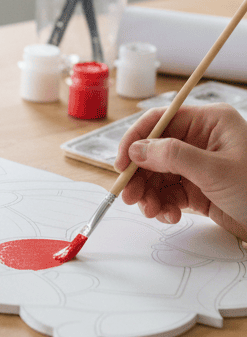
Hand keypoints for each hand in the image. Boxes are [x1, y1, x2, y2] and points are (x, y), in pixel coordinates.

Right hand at [114, 104, 246, 241]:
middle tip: (129, 196)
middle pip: (154, 149)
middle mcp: (201, 139)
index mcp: (210, 122)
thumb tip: (137, 149)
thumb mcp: (215, 171)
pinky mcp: (199, 188)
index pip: (160, 120)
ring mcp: (199, 164)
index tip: (120, 163)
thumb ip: (173, 157)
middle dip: (140, 174)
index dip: (135, 140)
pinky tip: (168, 215)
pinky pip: (169, 192)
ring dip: (149, 193)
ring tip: (152, 211)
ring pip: (158, 173)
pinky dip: (163, 204)